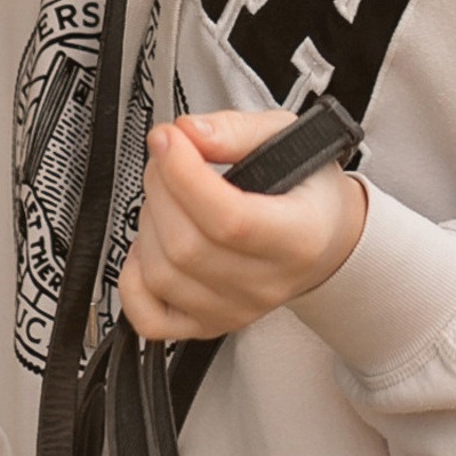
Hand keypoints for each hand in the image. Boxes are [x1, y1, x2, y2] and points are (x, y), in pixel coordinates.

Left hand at [117, 105, 368, 341]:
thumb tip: (189, 133)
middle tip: (167, 154)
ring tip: (165, 191)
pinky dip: (132, 279)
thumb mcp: (287, 137)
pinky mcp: (206, 324)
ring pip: (162, 276)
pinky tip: (151, 243)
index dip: (185, 176)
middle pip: (186, 246)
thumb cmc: (306, 189)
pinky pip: (149, 317)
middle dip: (161, 185)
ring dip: (147, 221)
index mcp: (299, 237)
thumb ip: (237, 131)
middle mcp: (267, 284)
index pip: (230, 220)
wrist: (323, 239)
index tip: (169, 139)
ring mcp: (234, 309)